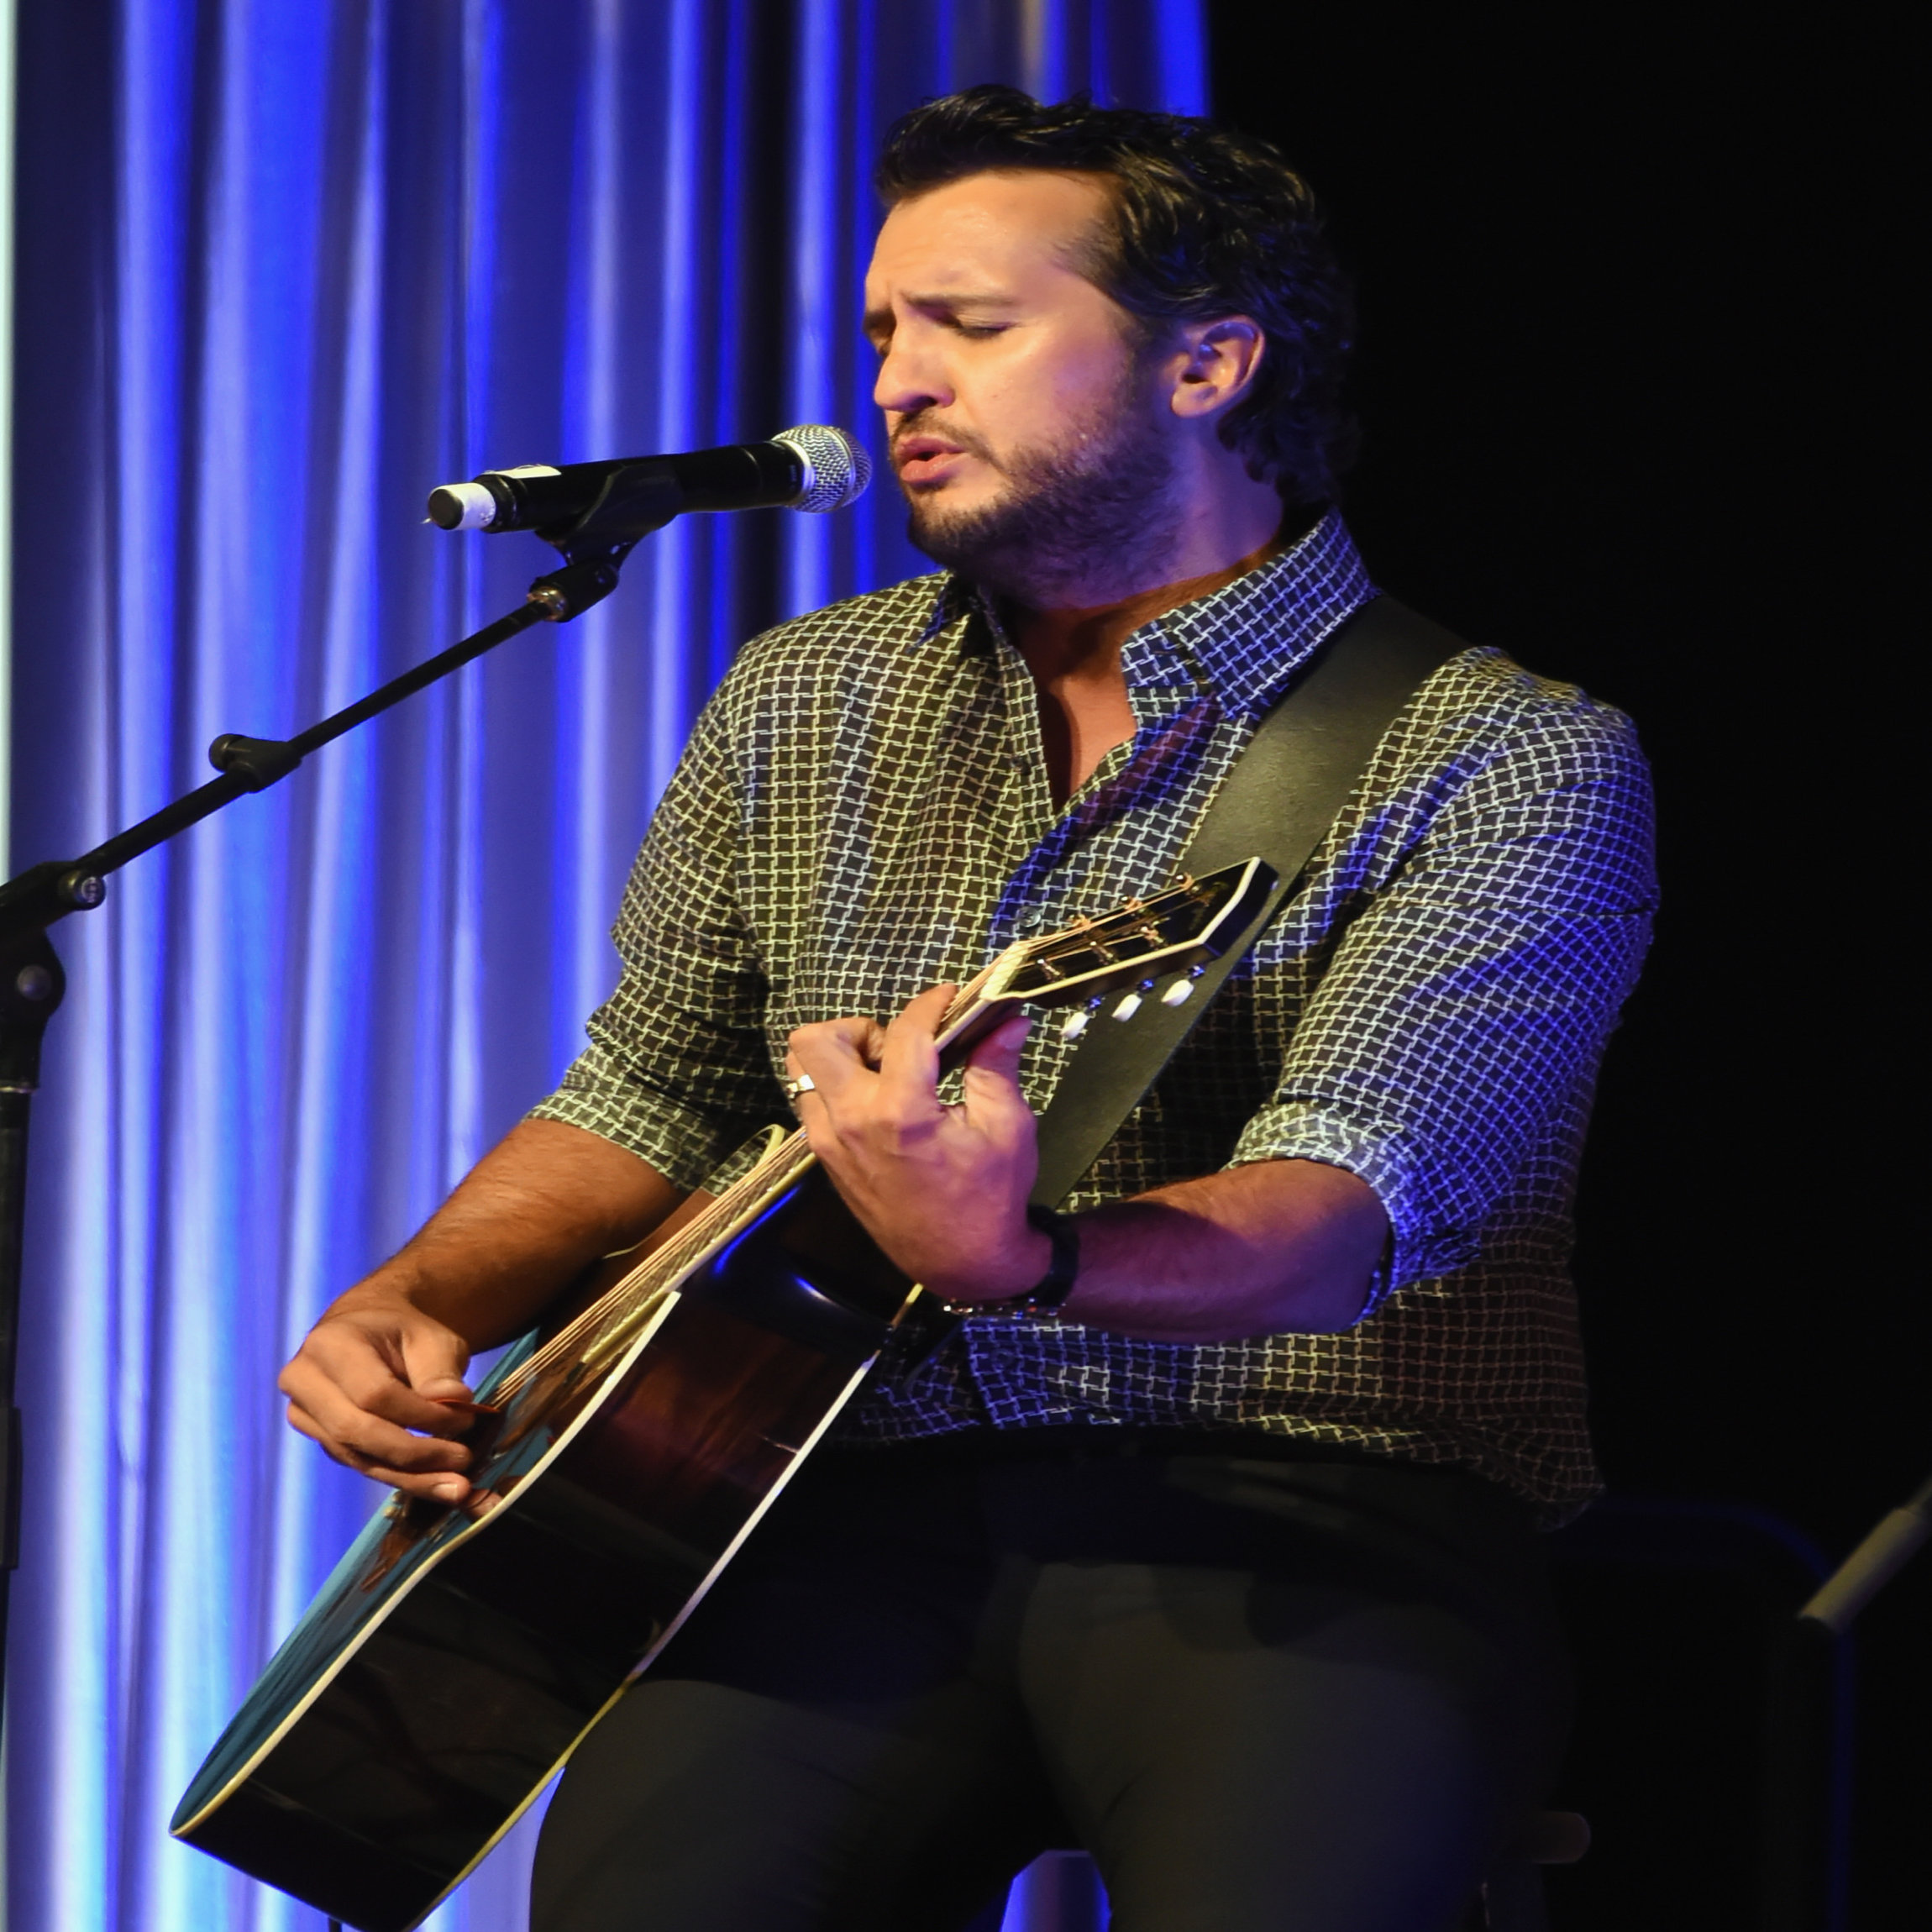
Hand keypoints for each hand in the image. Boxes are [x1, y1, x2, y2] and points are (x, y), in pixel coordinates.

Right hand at [277, 1283, 478, 1500]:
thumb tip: (455, 1401)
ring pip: (356, 1456)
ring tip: (457, 1488)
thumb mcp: (430, 1336)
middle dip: (414, 1454)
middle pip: (356, 1432)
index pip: (374, 1394)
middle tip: (464, 1462)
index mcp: (330, 1344)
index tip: (465, 1419)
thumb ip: (440, 1368)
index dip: (421, 1415)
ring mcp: (304, 1413)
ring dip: (410, 1478)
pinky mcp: (319, 1437)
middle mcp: (304, 1381)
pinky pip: (359, 1464)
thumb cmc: (404, 1330)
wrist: (370, 1329)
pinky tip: (436, 1485)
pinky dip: (400, 1477)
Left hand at [787, 984, 1050, 1302]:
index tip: (951, 998)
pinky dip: (838, 1087)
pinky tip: (881, 1103)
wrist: (964, 1265)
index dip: (932, 1003)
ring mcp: (829, 1143)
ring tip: (888, 1076)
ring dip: (841, 1057)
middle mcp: (851, 1122)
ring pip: (803, 1069)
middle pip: (817, 1039)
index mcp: (900, 1111)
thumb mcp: (1005, 1127)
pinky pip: (811, 1102)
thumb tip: (1008, 1017)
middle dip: (861, 1029)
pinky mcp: (826, 1159)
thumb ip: (996, 1065)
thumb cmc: (991, 1197)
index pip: (904, 1030)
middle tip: (901, 1050)